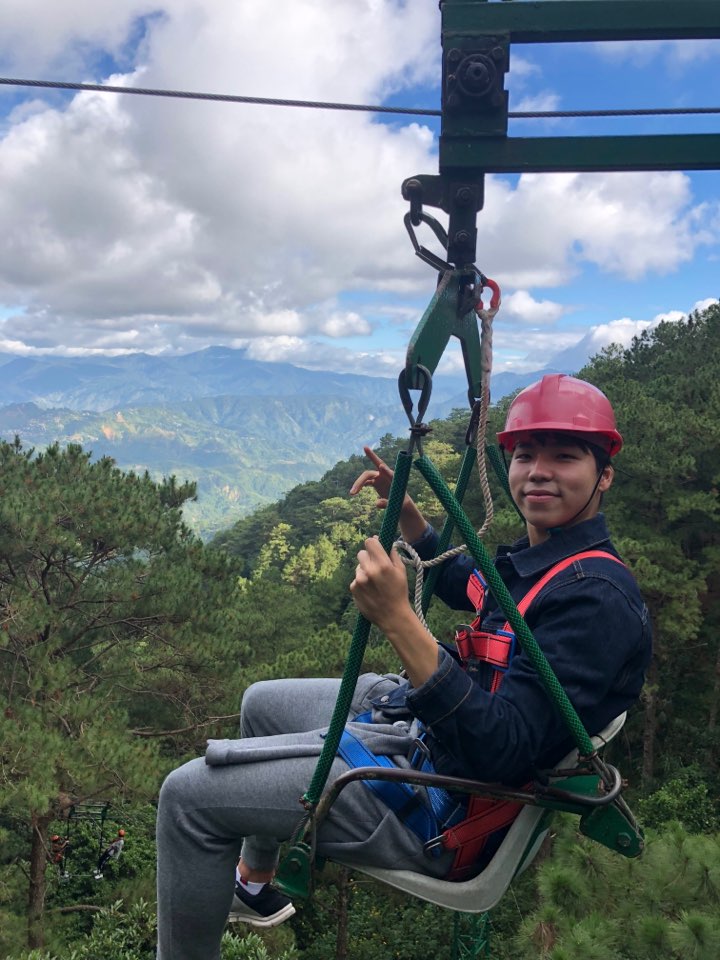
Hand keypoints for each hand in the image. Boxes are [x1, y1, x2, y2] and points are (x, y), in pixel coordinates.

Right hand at [349, 446, 428, 543]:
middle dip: (361, 480)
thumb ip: (388, 504)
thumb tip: (376, 504)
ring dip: (358, 483)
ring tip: (352, 494)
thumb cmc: (401, 503)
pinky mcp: (376, 482)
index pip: (390, 474)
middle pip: (371, 473)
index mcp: (394, 480)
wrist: (400, 503)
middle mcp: (385, 475)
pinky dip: (360, 485)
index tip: (381, 467)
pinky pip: (366, 481)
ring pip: (366, 476)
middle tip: (354, 492)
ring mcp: (380, 477)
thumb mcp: (397, 505)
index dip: (386, 471)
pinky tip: (354, 492)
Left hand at [350, 536, 439, 685]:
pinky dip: (361, 582)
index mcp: (382, 564)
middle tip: (377, 567)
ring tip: (375, 583)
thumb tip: (383, 541)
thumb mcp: (401, 571)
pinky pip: (356, 579)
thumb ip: (392, 554)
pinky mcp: (353, 589)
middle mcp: (369, 571)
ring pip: (358, 567)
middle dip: (369, 558)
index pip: (369, 542)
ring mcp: (359, 580)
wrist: (392, 616)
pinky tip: (370, 591)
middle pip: (362, 553)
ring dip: (365, 571)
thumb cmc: (399, 592)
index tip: (376, 548)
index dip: (373, 544)